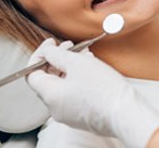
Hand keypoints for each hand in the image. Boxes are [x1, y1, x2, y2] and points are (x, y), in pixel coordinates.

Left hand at [27, 39, 158, 147]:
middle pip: (48, 77)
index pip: (32, 74)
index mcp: (50, 95)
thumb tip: (47, 51)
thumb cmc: (103, 88)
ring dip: (69, 65)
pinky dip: (77, 76)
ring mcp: (69, 112)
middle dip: (57, 58)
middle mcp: (56, 107)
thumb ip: (56, 55)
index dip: (39, 55)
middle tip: (68, 45)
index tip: (50, 44)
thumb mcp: (76, 63)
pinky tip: (89, 65)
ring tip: (83, 53)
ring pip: (62, 83)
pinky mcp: (82, 114)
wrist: (127, 113)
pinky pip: (73, 92)